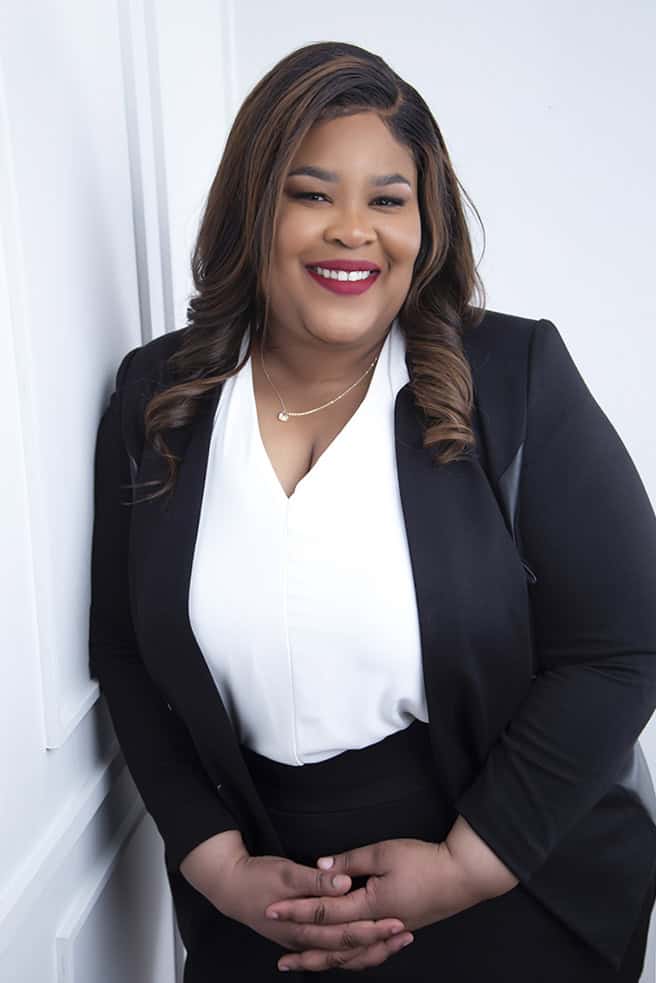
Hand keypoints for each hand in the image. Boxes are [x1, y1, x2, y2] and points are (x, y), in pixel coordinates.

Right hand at [210, 849, 412, 963]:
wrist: (229, 887)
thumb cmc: (257, 877)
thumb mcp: (287, 872)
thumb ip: (318, 881)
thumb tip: (345, 883)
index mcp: (302, 926)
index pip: (345, 933)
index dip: (373, 928)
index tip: (397, 921)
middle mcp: (305, 941)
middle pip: (349, 950)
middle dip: (379, 942)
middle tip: (405, 933)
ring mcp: (303, 942)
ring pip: (343, 957)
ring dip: (370, 951)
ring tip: (397, 942)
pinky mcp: (302, 937)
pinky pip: (333, 952)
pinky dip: (354, 952)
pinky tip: (369, 946)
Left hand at [265, 836, 512, 972]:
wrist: (462, 877)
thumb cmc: (424, 861)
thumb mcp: (384, 853)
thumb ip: (349, 862)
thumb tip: (321, 866)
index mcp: (370, 906)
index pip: (325, 912)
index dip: (297, 911)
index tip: (272, 910)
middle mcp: (377, 927)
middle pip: (334, 945)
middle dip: (304, 950)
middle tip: (279, 959)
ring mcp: (389, 933)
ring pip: (352, 957)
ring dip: (325, 962)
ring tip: (303, 967)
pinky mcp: (399, 931)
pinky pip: (368, 954)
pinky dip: (350, 960)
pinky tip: (341, 958)